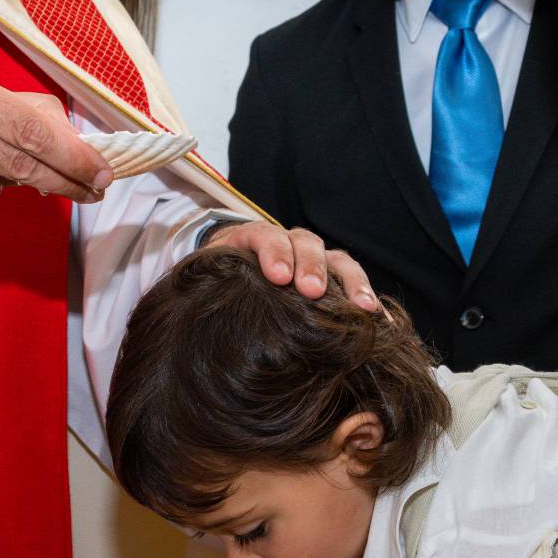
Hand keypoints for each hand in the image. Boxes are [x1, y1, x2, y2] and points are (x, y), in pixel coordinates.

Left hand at [205, 221, 380, 308]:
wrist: (229, 284)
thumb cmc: (216, 287)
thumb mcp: (206, 282)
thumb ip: (201, 289)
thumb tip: (180, 318)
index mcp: (251, 239)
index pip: (265, 236)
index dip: (273, 252)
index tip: (277, 277)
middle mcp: (287, 243)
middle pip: (305, 243)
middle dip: (311, 266)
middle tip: (311, 292)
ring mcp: (313, 259)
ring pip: (335, 259)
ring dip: (349, 282)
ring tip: (361, 309)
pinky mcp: (331, 278)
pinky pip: (352, 282)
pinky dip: (365, 298)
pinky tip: (378, 321)